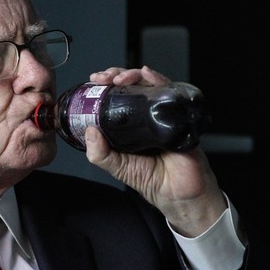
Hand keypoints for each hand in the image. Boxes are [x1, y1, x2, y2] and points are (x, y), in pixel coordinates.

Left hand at [85, 66, 226, 236]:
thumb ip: (101, 154)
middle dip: (116, 75)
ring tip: (120, 78)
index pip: (115, 96)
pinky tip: (148, 75)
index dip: (105, 86)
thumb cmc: (153, 179)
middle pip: (131, 84)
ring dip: (132, 75)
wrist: (180, 194)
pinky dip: (158, 79)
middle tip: (104, 78)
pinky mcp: (178, 113)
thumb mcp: (118, 167)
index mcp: (128, 124)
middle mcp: (145, 114)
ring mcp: (162, 112)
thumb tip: (89, 132)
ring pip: (148, 83)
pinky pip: (170, 92)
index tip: (94, 81)